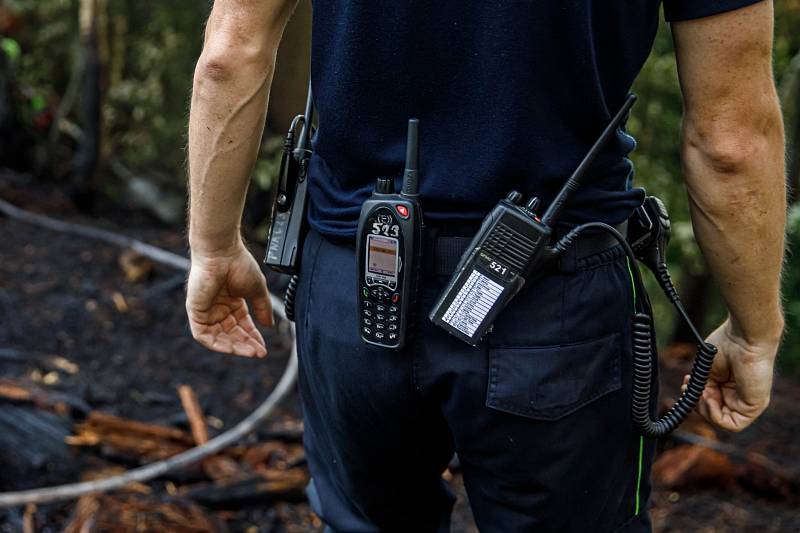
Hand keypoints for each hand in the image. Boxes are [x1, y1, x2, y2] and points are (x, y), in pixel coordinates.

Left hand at [186, 242, 272, 356]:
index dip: (253, 338)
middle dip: (246, 345)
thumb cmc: (238, 264)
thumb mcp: (257, 291)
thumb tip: (270, 326)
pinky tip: (233, 348)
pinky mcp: (195, 312)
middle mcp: (218, 308)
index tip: (264, 348)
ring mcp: (206, 311)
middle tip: (259, 353)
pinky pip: (204, 335)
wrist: (222, 252)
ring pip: (219, 338)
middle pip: (232, 334)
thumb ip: (263, 309)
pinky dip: (218, 344)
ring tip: (250, 352)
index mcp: (232, 302)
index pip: (242, 326)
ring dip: (234, 347)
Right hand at [684, 319, 779, 431]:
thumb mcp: (707, 371)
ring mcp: (747, 403)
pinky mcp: (754, 407)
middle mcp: (738, 396)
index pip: (710, 403)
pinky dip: (715, 416)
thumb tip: (691, 399)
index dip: (696, 399)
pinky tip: (709, 399)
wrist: (743, 338)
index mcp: (728, 386)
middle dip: (697, 404)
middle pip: (714, 413)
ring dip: (705, 410)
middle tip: (689, 388)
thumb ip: (701, 387)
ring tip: (702, 392)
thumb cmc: (727, 346)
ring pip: (722, 422)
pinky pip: (733, 425)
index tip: (686, 384)